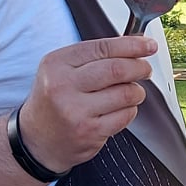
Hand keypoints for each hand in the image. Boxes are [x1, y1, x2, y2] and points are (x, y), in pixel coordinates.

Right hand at [19, 36, 157, 174]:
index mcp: (57, 64)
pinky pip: (125, 115)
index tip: (148, 45)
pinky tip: (121, 109)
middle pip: (117, 69)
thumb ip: (93, 56)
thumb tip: (133, 45)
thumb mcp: (61, 70)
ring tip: (132, 91)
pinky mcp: (89, 132)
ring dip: (137, 91)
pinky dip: (130, 110)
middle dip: (139, 67)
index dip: (132, 45)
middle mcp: (63, 86)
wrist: (36, 139)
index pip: (103, 47)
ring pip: (125, 93)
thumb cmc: (54, 100)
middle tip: (145, 69)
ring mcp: (76, 111)